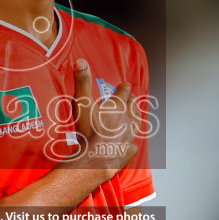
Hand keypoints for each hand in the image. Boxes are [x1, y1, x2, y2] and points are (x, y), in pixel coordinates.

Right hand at [72, 60, 136, 175]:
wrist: (94, 158)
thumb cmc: (88, 131)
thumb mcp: (82, 103)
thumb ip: (82, 81)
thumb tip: (81, 61)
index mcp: (118, 106)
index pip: (124, 92)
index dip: (124, 88)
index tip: (125, 85)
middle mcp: (128, 119)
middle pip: (133, 106)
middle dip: (132, 101)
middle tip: (130, 98)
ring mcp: (130, 135)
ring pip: (137, 123)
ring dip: (136, 117)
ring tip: (134, 115)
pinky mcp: (129, 150)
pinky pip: (133, 143)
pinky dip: (131, 141)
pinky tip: (129, 142)